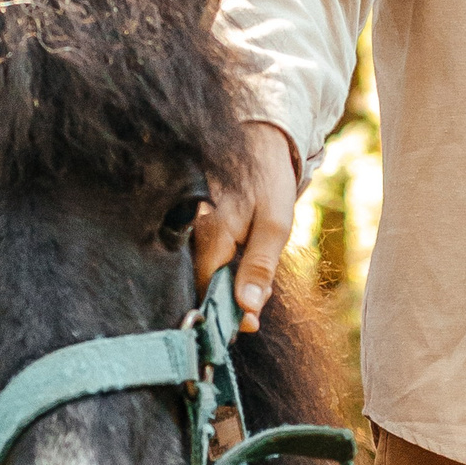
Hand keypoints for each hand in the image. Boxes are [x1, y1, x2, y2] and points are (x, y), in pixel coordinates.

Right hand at [192, 121, 298, 331]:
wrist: (257, 139)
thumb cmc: (268, 181)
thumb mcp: (276, 224)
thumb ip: (260, 267)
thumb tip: (247, 308)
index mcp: (211, 235)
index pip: (208, 290)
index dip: (228, 313)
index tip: (252, 325)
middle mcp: (191, 233)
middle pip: (202, 284)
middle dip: (228, 302)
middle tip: (256, 308)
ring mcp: (189, 229)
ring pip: (202, 272)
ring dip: (226, 286)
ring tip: (251, 286)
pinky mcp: (192, 225)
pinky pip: (202, 258)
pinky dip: (221, 269)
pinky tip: (239, 265)